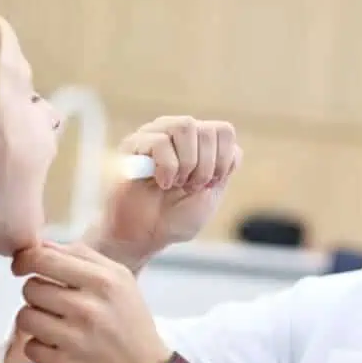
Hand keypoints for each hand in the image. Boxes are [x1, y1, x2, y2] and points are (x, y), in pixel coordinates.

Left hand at [11, 241, 170, 362]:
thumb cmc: (130, 323)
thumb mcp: (120, 280)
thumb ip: (83, 257)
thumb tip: (41, 245)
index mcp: (103, 281)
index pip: (43, 258)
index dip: (25, 259)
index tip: (23, 266)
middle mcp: (88, 308)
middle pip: (30, 288)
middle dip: (37, 294)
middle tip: (54, 304)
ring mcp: (74, 340)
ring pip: (25, 317)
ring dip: (35, 321)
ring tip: (55, 326)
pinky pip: (30, 347)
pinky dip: (40, 347)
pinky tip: (59, 347)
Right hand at [97, 116, 241, 259]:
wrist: (144, 236)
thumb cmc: (175, 218)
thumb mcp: (211, 194)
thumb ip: (225, 165)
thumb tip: (227, 138)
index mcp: (198, 144)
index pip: (224, 131)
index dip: (224, 160)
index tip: (210, 184)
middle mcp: (176, 133)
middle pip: (207, 130)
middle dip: (205, 167)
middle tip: (189, 187)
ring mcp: (154, 134)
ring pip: (185, 126)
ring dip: (187, 163)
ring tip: (175, 183)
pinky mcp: (133, 143)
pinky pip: (160, 141)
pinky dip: (167, 168)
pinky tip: (160, 183)